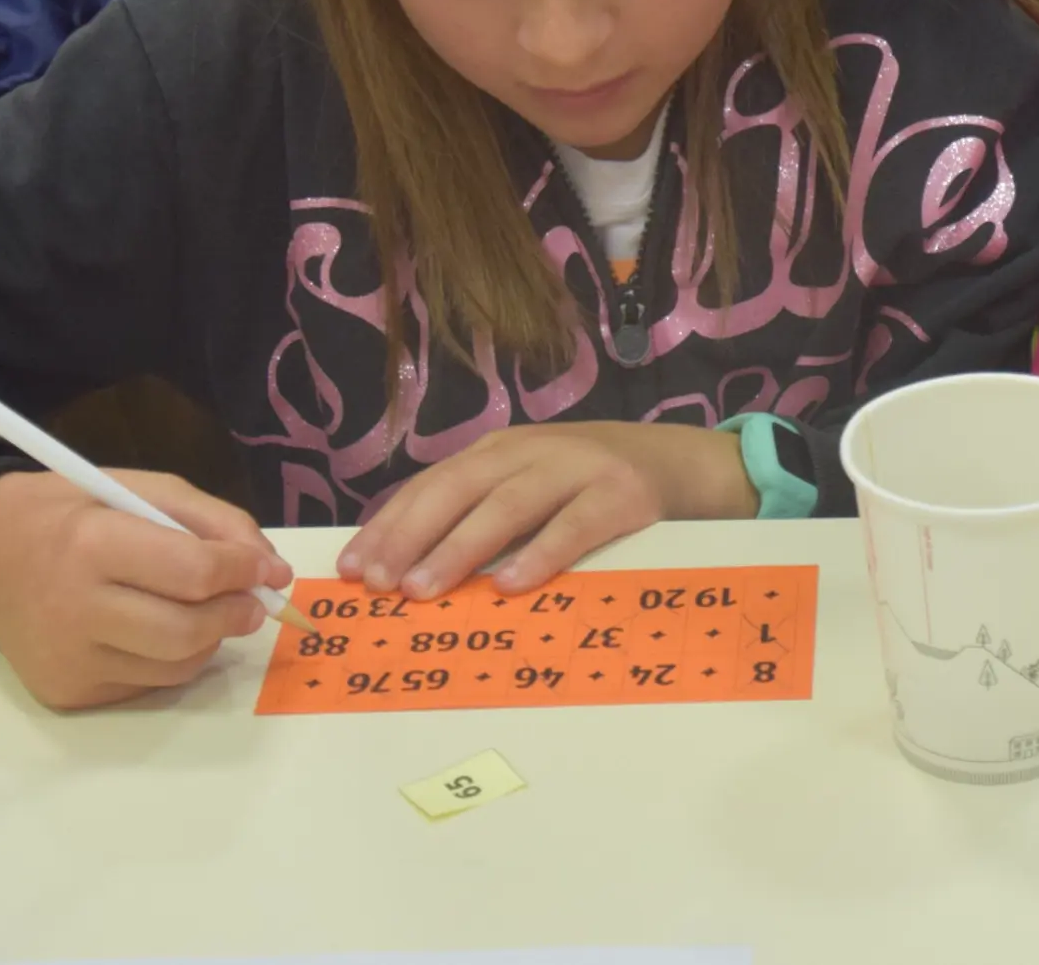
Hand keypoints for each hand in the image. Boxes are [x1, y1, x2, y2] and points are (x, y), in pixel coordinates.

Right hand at [0, 454, 294, 711]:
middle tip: (253, 601)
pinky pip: (146, 684)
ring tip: (204, 611)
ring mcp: (67, 659)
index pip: (193, 573)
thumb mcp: (141, 489)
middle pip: (188, 631)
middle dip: (237, 615)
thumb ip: (213, 521)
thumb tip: (271, 568)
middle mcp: (74, 608)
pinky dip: (171, 660)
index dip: (244, 571)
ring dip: (210, 640)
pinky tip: (154, 629)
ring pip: (176, 667)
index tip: (269, 569)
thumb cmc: (73, 512)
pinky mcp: (65, 692)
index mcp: (92, 544)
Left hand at [338, 422, 755, 599]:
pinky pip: (575, 525)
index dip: (389, 525)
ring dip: (461, 547)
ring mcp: (579, 467)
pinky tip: (511, 583)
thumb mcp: (533, 487)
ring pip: (508, 504)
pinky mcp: (623, 493)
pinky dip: (540, 552)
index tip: (354, 569)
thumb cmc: (594, 487)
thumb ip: (483, 514)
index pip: (432, 485)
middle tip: (380, 583)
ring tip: (424, 587)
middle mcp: (533, 450)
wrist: (685, 462)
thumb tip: (408, 567)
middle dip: (412, 535)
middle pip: (459, 488)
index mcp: (502, 451)